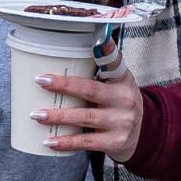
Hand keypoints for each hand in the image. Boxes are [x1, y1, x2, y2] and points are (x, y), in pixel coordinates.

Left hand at [31, 39, 143, 161]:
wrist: (143, 134)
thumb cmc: (119, 103)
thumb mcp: (116, 83)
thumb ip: (97, 70)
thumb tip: (63, 52)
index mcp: (122, 79)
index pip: (114, 61)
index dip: (107, 49)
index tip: (98, 38)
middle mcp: (125, 99)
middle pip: (90, 90)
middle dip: (63, 86)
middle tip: (40, 81)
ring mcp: (121, 122)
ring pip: (85, 117)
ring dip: (58, 116)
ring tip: (37, 115)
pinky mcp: (115, 142)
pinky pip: (86, 142)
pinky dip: (66, 142)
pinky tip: (49, 141)